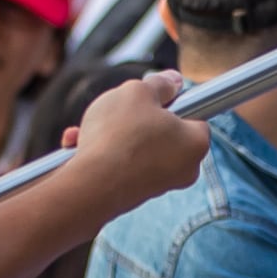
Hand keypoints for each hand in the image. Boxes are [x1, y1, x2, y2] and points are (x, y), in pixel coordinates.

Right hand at [55, 71, 209, 218]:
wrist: (92, 185)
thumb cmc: (119, 135)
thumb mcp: (139, 91)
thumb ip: (159, 84)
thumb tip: (174, 80)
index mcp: (197, 143)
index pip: (194, 114)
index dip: (171, 101)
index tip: (151, 97)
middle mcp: (185, 169)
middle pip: (162, 131)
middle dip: (136, 119)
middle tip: (118, 110)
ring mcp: (159, 185)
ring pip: (136, 147)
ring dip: (112, 134)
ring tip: (90, 128)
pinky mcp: (134, 196)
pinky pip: (120, 165)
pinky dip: (102, 153)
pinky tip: (79, 145)